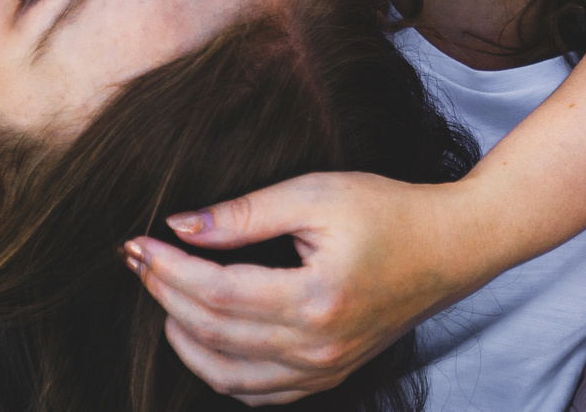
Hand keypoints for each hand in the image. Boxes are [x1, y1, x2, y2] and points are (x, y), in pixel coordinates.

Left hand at [122, 172, 486, 404]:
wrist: (450, 246)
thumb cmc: (387, 210)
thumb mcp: (316, 194)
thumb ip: (246, 213)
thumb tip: (181, 226)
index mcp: (314, 299)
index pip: (217, 293)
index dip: (168, 271)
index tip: (136, 245)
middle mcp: (317, 346)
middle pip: (215, 334)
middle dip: (165, 297)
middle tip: (138, 263)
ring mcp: (324, 367)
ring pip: (229, 374)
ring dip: (185, 340)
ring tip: (164, 299)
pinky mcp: (330, 372)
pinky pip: (260, 392)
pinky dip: (220, 372)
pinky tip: (204, 338)